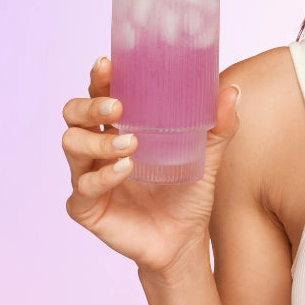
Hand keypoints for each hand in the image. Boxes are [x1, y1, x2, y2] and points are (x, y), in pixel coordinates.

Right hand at [62, 56, 241, 275]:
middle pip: (73, 114)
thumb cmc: (188, 192)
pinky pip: (83, 186)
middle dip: (90, 104)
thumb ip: (218, 126)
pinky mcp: (86, 206)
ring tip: (130, 144)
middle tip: (118, 106)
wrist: (185, 239)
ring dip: (99, 140)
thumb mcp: (208, 157)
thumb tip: (232, 91)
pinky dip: (103, 175)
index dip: (99, 78)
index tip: (109, 64)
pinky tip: (125, 169)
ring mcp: (88, 175)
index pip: (100, 94)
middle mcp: (98, 147)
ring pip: (72, 145)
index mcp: (121, 127)